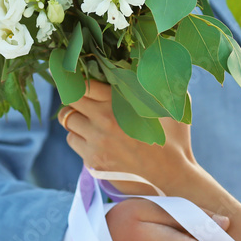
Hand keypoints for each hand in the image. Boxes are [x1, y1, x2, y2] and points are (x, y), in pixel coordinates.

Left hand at [59, 80, 196, 194]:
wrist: (172, 177)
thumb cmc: (173, 138)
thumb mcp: (170, 105)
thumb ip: (155, 83)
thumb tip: (145, 63)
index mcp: (122, 102)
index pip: (83, 83)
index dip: (79, 79)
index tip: (80, 79)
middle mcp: (105, 120)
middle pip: (70, 99)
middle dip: (75, 96)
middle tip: (83, 97)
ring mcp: (97, 141)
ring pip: (68, 120)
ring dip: (76, 116)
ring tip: (89, 118)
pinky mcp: (93, 160)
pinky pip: (72, 140)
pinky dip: (79, 136)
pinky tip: (94, 137)